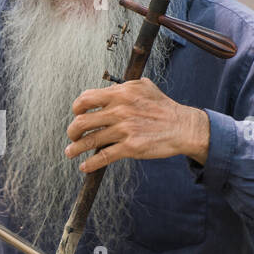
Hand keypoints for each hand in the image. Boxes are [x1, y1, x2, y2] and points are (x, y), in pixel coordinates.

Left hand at [63, 77, 210, 171]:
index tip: (77, 114)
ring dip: (75, 149)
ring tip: (70, 152)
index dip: (76, 108)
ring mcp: (124, 129)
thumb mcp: (144, 87)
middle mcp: (119, 110)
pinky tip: (85, 167)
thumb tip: (109, 88)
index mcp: (120, 94)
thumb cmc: (163, 107)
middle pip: (81, 121)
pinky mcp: (130, 147)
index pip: (86, 98)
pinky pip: (103, 157)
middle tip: (72, 136)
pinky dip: (90, 164)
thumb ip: (124, 86)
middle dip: (72, 131)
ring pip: (89, 141)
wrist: (183, 127)